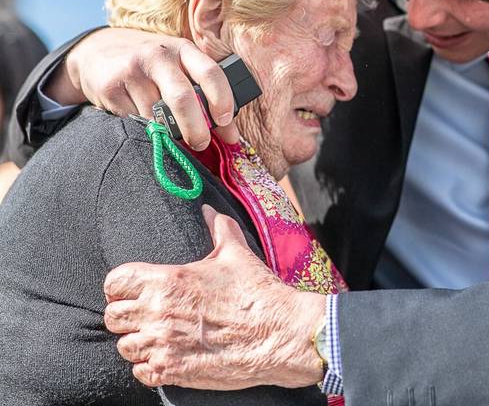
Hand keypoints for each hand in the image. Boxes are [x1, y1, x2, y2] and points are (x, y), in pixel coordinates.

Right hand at [53, 28, 234, 148]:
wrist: (97, 51)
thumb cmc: (153, 64)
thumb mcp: (181, 68)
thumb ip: (208, 98)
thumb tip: (231, 137)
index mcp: (183, 50)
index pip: (211, 72)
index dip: (222, 99)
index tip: (224, 121)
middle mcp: (158, 57)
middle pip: (182, 99)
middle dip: (196, 128)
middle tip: (201, 143)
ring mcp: (131, 72)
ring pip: (156, 117)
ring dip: (168, 133)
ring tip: (170, 132)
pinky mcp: (109, 88)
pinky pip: (134, 121)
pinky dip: (145, 129)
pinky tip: (145, 123)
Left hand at [103, 205, 326, 389]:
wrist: (280, 334)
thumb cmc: (258, 293)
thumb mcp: (237, 255)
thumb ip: (218, 229)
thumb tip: (208, 210)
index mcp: (168, 281)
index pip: (115, 282)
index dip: (122, 286)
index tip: (136, 289)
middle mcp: (158, 313)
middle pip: (113, 317)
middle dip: (127, 315)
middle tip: (148, 315)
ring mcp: (163, 346)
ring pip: (125, 347)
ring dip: (139, 342)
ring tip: (160, 337)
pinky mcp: (172, 371)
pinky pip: (140, 372)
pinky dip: (150, 366)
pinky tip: (170, 356)